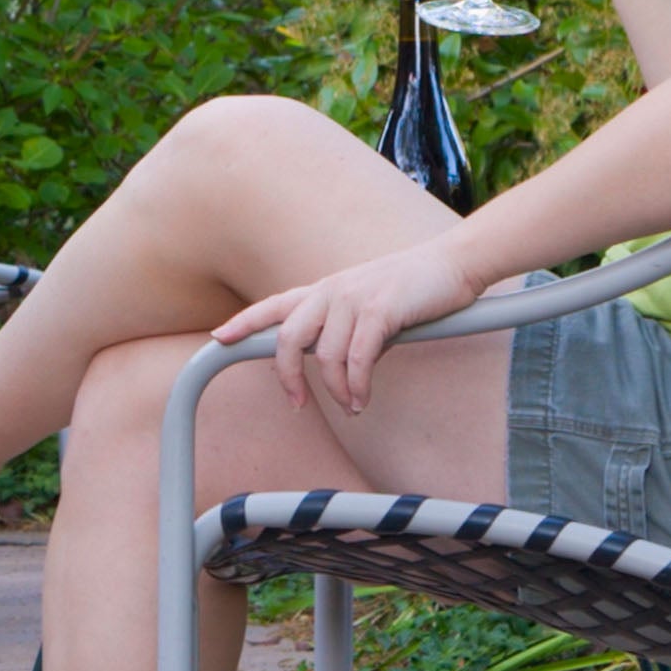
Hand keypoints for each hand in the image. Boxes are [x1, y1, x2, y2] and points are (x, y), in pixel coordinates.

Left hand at [216, 235, 487, 420]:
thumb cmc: (411, 289)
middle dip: (286, 377)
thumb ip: (345, 331)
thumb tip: (337, 367)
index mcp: (324, 290)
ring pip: (324, 357)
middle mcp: (330, 291)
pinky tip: (362, 399)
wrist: (451, 264)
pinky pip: (356, 359)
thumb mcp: (367, 308)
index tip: (220, 338)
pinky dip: (357, 386)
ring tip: (351, 406)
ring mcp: (352, 298)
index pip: (273, 306)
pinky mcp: (378, 310)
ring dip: (335, 390)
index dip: (244, 322)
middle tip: (298, 405)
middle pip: (286, 338)